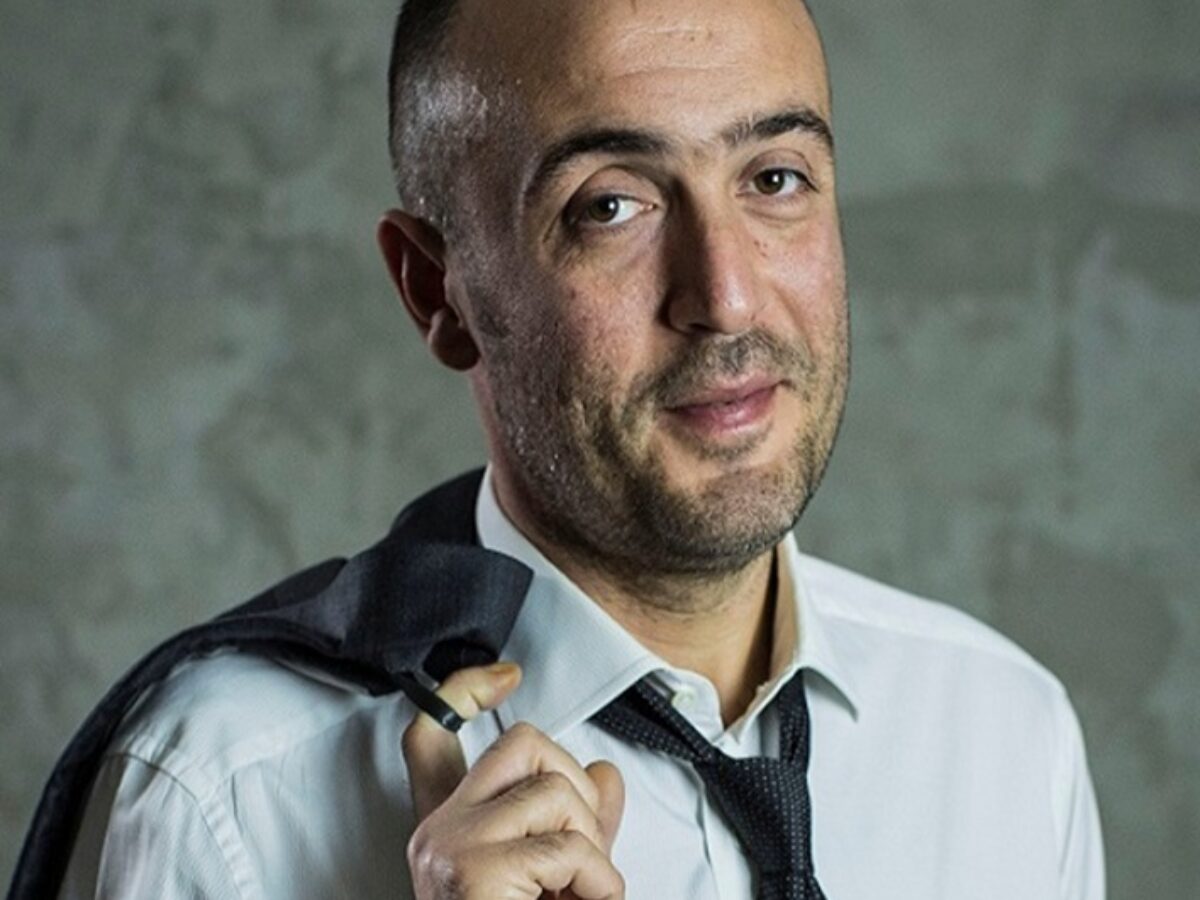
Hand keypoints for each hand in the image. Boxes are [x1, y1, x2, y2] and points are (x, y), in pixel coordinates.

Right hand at [402, 662, 625, 899]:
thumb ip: (578, 826)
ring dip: (594, 846)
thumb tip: (605, 773)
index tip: (505, 677)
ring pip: (555, 792)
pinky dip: (600, 880)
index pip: (430, 736)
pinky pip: (568, 847)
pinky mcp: (474, 873)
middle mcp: (438, 831)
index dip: (461, 691)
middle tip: (583, 852)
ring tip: (585, 890)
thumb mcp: (555, 876)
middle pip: (521, 744)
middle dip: (575, 785)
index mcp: (448, 829)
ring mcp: (451, 847)